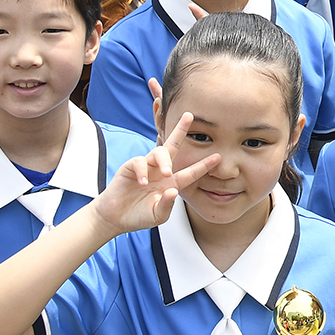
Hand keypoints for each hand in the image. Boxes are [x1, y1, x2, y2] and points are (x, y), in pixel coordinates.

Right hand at [93, 112, 220, 235]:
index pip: (191, 172)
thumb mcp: (157, 216)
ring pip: (159, 152)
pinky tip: (143, 183)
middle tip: (189, 116)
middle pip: (172, 146)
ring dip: (164, 161)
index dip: (204, 165)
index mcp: (172, 183)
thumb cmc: (139, 216)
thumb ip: (166, 206)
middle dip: (181, 130)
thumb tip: (174, 191)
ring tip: (166, 173)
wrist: (115, 218)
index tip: (218, 157)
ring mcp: (146, 168)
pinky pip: (139, 162)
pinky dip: (142, 172)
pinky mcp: (130, 168)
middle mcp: (161, 171)